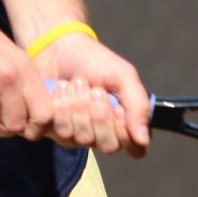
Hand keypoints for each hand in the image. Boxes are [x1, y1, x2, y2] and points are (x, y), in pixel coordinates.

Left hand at [34, 32, 150, 158]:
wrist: (57, 48)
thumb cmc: (94, 61)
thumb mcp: (123, 76)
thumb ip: (138, 106)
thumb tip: (143, 139)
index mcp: (125, 122)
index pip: (135, 148)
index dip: (126, 131)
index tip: (118, 108)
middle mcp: (103, 134)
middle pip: (107, 146)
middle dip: (100, 114)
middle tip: (95, 89)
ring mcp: (78, 135)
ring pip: (82, 139)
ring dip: (78, 107)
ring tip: (76, 83)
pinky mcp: (54, 131)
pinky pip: (60, 133)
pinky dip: (61, 108)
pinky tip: (60, 89)